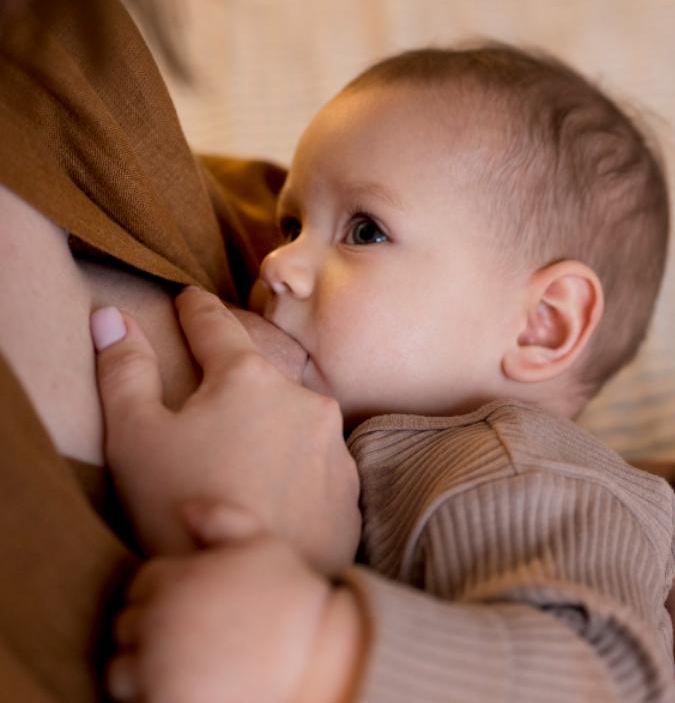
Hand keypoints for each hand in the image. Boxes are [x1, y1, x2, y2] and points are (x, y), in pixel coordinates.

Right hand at [93, 286, 359, 572]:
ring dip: (268, 432)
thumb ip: (125, 371)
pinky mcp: (350, 491)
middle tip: (210, 397)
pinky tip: (268, 497)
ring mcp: (334, 447)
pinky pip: (315, 467)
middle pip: (262, 377)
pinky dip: (292, 473)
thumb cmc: (182, 509)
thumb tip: (111, 318)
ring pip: (293, 423)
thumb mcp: (135, 437)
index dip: (196, 311)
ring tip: (236, 464)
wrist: (249, 588)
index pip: (217, 327)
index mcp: (249, 378)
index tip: (189, 298)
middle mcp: (304, 401)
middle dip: (236, 381)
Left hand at [107, 504, 364, 702]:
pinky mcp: (164, 701)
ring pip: (120, 669)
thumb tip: (184, 509)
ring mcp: (156, 665)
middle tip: (193, 640)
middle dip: (151, 630)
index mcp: (175, 578)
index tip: (196, 608)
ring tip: (185, 669)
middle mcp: (157, 620)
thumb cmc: (292, 599)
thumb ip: (222, 519)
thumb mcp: (265, 545)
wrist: (315, 658)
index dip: (166, 593)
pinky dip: (155, 696)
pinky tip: (190, 688)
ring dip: (143, 669)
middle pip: (125, 626)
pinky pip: (138, 701)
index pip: (141, 584)